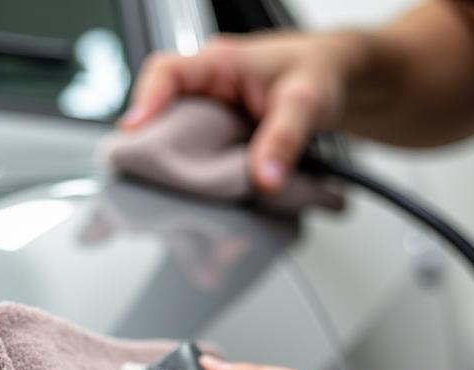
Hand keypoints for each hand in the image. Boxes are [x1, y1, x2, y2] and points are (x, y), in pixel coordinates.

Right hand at [120, 31, 362, 192]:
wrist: (337, 80)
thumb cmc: (319, 73)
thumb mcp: (307, 103)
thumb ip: (286, 139)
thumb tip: (265, 178)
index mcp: (220, 64)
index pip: (166, 72)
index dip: (146, 101)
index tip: (135, 133)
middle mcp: (208, 89)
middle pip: (164, 117)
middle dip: (158, 152)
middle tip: (152, 183)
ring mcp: (212, 116)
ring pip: (181, 143)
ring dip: (182, 172)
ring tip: (181, 200)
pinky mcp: (220, 140)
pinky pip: (202, 160)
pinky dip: (203, 182)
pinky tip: (210, 201)